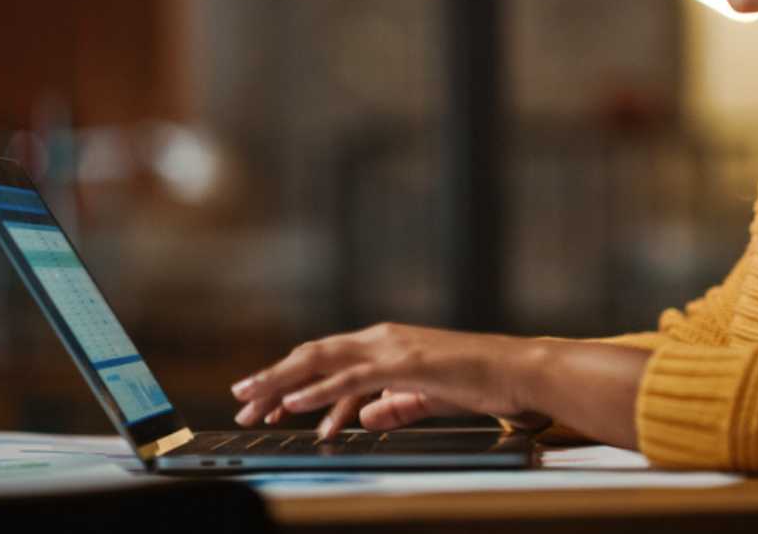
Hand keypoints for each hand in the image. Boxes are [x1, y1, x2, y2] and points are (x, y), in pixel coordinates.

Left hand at [231, 323, 534, 439]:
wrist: (516, 371)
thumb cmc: (478, 382)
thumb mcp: (425, 397)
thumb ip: (393, 404)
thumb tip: (363, 417)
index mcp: (385, 344)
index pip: (325, 360)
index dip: (289, 379)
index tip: (261, 402)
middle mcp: (381, 338)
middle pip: (312, 355)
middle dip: (272, 379)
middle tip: (241, 402)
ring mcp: (392, 348)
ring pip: (322, 362)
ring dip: (283, 383)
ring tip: (253, 403)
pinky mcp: (404, 364)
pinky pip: (352, 379)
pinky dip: (318, 391)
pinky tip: (294, 404)